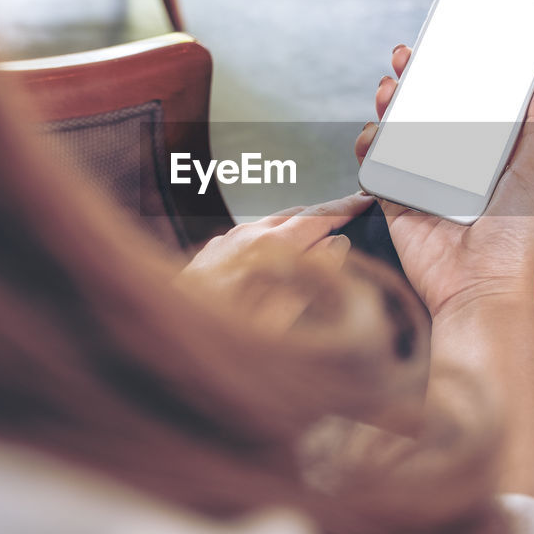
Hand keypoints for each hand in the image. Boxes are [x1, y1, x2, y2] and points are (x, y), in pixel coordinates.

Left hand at [178, 193, 373, 336]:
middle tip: (351, 209)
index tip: (365, 199)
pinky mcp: (213, 250)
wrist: (168, 332)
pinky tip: (278, 250)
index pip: (319, 217)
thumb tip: (337, 245)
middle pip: (297, 213)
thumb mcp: (281, 315)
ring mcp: (227, 240)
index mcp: (270, 246)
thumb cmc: (223, 334)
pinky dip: (273, 235)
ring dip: (299, 223)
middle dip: (327, 210)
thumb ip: (314, 276)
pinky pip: (250, 234)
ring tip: (321, 228)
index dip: (346, 208)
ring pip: (272, 221)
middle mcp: (247, 234)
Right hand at [354, 45, 533, 319]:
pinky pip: (375, 167)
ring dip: (388, 106)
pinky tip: (373, 135)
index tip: (445, 44)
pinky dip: (368, 147)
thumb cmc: (516, 241)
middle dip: (413, 79)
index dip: (453, 71)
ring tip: (388, 91)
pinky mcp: (396, 201)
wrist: (479, 292)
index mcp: (487, 155)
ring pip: (396, 131)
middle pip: (426, 109)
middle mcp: (453, 165)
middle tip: (406, 57)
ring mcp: (422, 181)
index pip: (467, 101)